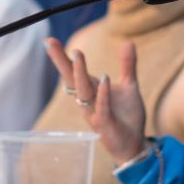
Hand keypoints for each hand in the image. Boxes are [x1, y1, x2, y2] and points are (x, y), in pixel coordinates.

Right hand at [45, 38, 146, 163]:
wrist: (134, 143)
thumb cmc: (127, 116)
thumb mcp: (129, 86)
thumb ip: (127, 65)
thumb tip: (128, 41)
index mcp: (91, 90)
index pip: (73, 71)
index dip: (61, 57)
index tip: (49, 40)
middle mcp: (87, 101)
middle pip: (71, 79)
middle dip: (61, 62)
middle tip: (50, 43)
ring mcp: (94, 113)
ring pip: (83, 92)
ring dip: (80, 74)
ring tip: (77, 55)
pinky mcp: (106, 124)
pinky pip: (102, 107)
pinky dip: (102, 93)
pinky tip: (104, 78)